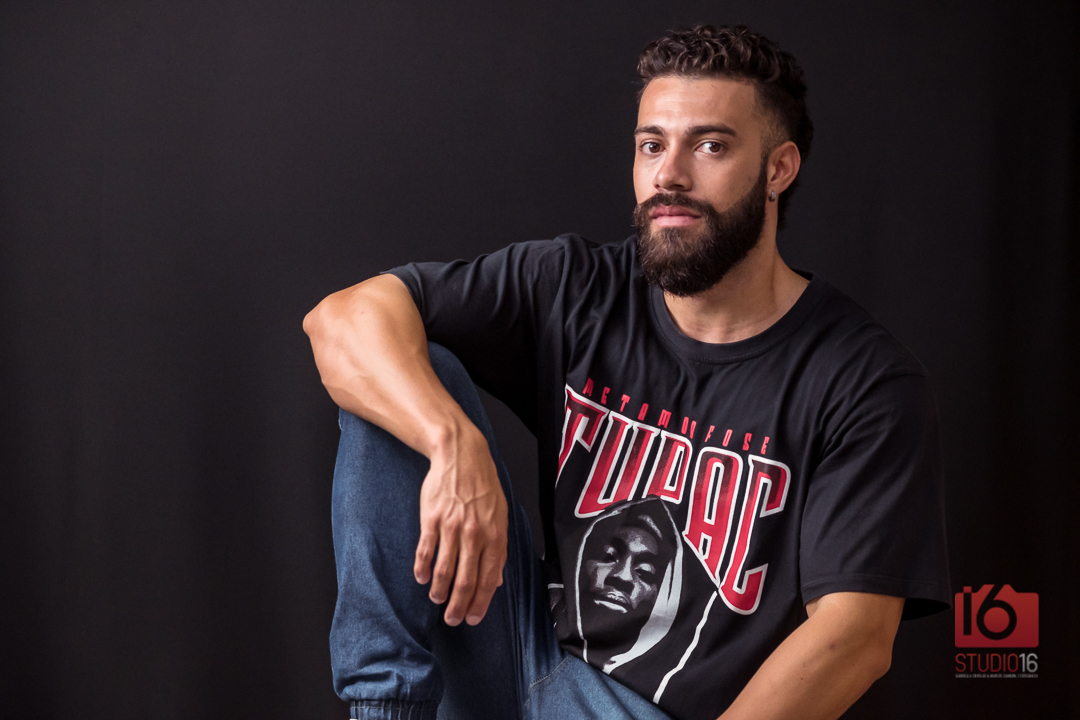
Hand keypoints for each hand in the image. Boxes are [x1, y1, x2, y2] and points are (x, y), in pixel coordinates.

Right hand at [413, 422, 508, 625]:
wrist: (462, 456)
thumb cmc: (483, 486)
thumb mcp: (500, 515)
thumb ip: (498, 548)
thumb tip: (497, 580)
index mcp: (495, 534)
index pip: (488, 577)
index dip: (481, 602)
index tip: (474, 618)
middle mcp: (474, 533)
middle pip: (466, 579)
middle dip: (459, 604)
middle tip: (453, 619)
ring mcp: (452, 526)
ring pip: (444, 569)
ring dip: (440, 590)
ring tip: (437, 601)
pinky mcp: (432, 518)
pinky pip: (426, 550)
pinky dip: (422, 568)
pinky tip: (421, 579)